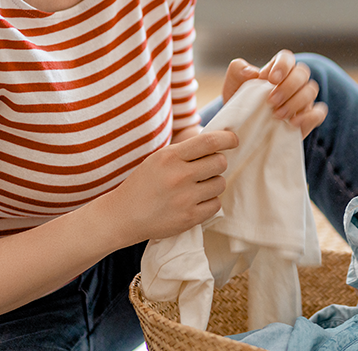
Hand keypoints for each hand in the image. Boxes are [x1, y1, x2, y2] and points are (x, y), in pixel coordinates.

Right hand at [110, 129, 237, 241]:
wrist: (123, 215)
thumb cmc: (144, 184)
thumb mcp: (159, 159)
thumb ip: (185, 151)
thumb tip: (218, 143)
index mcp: (170, 157)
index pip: (209, 141)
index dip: (228, 139)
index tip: (233, 140)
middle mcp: (179, 176)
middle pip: (220, 162)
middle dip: (217, 164)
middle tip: (205, 169)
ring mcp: (185, 198)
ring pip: (220, 184)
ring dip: (213, 183)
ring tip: (198, 187)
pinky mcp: (189, 218)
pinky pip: (216, 204)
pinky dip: (209, 202)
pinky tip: (196, 201)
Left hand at [222, 50, 326, 138]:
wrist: (242, 129)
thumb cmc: (240, 103)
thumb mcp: (233, 85)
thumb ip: (238, 71)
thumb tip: (251, 71)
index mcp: (277, 70)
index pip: (287, 58)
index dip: (282, 66)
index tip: (270, 79)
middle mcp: (293, 82)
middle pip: (302, 73)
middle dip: (287, 87)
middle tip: (271, 101)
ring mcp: (302, 99)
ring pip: (311, 90)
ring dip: (295, 102)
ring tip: (276, 115)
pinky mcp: (307, 118)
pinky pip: (319, 112)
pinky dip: (308, 116)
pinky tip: (292, 123)